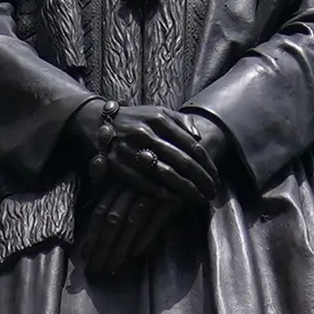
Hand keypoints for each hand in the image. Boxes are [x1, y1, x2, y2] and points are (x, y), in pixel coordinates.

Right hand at [76, 100, 223, 205]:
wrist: (96, 124)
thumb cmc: (134, 120)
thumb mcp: (158, 112)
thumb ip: (181, 121)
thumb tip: (200, 137)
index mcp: (159, 119)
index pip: (192, 145)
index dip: (207, 164)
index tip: (216, 176)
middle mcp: (146, 134)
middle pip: (184, 162)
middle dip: (202, 180)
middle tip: (213, 192)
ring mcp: (132, 151)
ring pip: (168, 175)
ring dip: (188, 190)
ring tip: (201, 199)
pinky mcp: (120, 167)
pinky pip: (148, 184)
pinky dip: (167, 194)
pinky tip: (179, 200)